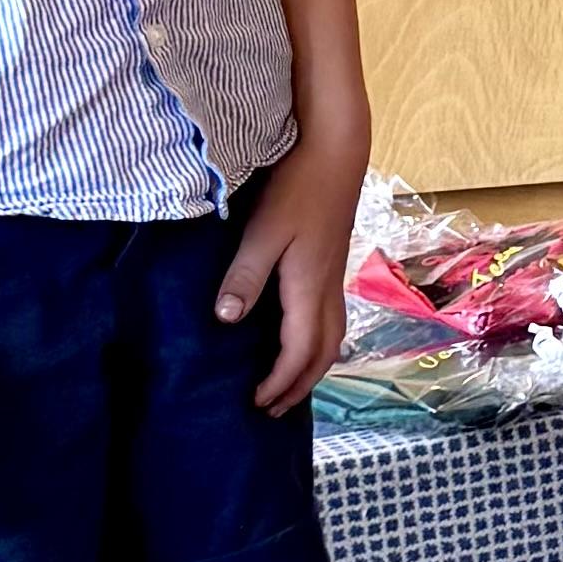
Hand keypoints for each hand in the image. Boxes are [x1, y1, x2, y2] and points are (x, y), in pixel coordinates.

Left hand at [215, 137, 361, 411]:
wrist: (336, 152)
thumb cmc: (298, 188)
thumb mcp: (263, 232)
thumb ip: (245, 276)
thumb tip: (226, 321)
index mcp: (310, 287)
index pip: (300, 351)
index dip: (280, 382)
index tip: (255, 402)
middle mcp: (328, 289)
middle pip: (324, 352)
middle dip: (301, 385)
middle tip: (273, 409)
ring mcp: (334, 276)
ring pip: (332, 336)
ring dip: (312, 366)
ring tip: (289, 383)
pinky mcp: (331, 265)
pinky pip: (330, 319)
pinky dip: (317, 343)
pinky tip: (299, 337)